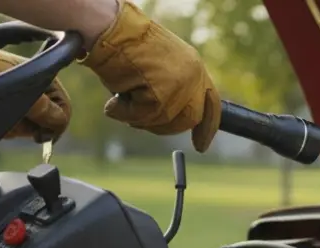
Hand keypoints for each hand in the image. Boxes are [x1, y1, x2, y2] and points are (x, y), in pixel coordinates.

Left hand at [0, 47, 70, 141]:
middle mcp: (38, 86)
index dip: (55, 126)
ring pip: (32, 126)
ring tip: (1, 121)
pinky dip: (8, 129)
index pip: (65, 111)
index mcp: (46, 77)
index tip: (40, 137)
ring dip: (18, 129)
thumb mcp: (18, 92)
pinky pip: (17, 126)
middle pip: (49, 121)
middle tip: (16, 125)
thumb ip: (45, 110)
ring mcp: (22, 95)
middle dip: (32, 128)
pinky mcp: (7, 104)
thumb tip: (60, 124)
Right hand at [79, 1, 220, 152]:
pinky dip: (125, 113)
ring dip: (140, 118)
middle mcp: (193, 74)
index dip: (207, 128)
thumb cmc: (124, 46)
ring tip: (122, 100)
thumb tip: (171, 117)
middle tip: (140, 119)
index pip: (211, 104)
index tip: (201, 146)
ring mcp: (180, 83)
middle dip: (165, 126)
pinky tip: (115, 100)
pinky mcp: (162, 92)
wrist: (108, 29)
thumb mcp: (160, 66)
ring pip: (166, 121)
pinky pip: (145, 117)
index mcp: (195, 66)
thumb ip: (174, 89)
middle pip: (189, 119)